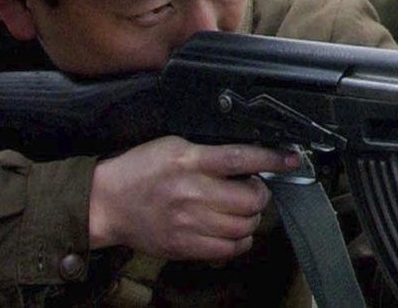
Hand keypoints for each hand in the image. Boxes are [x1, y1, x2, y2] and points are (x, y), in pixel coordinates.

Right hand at [88, 136, 296, 260]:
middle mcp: (191, 192)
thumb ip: (209, 152)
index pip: (241, 159)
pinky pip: (228, 249)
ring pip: (244, 227)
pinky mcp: (183, 246)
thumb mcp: (175, 146)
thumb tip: (247, 158)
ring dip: (252, 218)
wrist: (106, 203)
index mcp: (190, 161)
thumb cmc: (140, 170)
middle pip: (250, 200)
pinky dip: (240, 241)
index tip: (291, 159)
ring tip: (242, 210)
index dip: (272, 159)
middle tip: (253, 189)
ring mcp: (188, 223)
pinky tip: (233, 230)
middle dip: (260, 194)